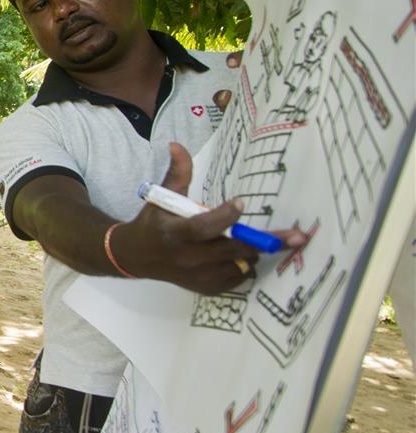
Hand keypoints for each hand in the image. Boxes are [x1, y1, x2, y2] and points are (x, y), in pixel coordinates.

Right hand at [112, 143, 308, 293]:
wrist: (137, 256)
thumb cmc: (153, 222)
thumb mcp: (161, 197)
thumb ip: (177, 173)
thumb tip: (177, 145)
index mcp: (175, 233)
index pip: (204, 227)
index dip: (225, 217)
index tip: (241, 203)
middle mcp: (186, 257)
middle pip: (233, 249)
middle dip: (263, 241)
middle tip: (295, 235)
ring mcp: (197, 276)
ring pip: (240, 263)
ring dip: (254, 252)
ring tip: (261, 242)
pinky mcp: (206, 288)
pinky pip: (238, 277)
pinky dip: (245, 265)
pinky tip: (241, 255)